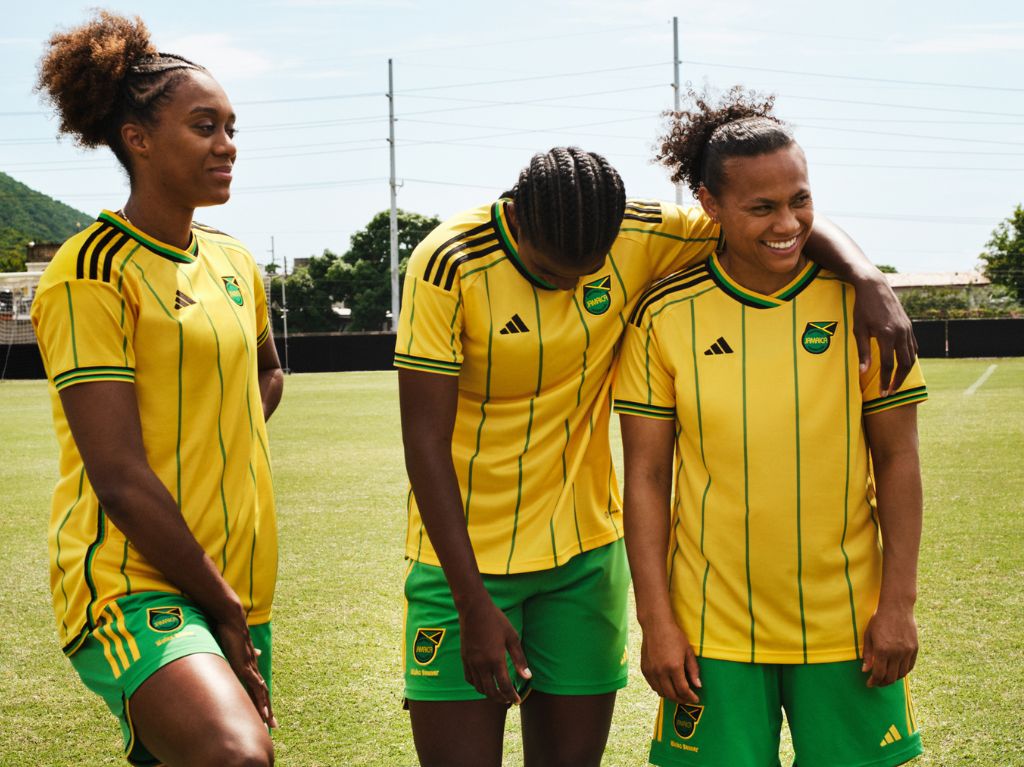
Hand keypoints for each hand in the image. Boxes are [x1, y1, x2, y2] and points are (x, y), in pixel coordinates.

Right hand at [214, 618, 277, 727]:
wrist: (231, 619)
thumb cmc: (229, 630)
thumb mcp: (234, 645)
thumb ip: (243, 652)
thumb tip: (258, 653)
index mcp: (249, 666)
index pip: (257, 688)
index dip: (261, 700)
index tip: (265, 713)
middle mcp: (252, 669)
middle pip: (262, 694)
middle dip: (267, 710)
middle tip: (273, 726)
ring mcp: (250, 669)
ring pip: (261, 694)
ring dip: (265, 710)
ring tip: (270, 724)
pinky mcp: (245, 668)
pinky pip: (254, 688)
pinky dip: (260, 701)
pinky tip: (263, 711)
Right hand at [458, 598, 530, 704]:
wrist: (474, 609)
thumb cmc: (496, 620)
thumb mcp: (512, 637)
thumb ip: (520, 659)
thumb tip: (528, 677)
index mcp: (496, 659)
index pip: (505, 686)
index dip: (512, 696)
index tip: (518, 701)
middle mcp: (482, 664)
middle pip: (491, 691)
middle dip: (501, 699)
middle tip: (509, 701)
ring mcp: (471, 662)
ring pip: (479, 687)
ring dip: (489, 694)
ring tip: (498, 693)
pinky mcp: (464, 658)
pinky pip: (469, 678)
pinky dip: (477, 685)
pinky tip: (484, 683)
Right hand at [640, 619, 700, 704]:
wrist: (656, 625)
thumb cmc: (674, 636)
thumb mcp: (688, 651)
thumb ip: (693, 670)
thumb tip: (698, 685)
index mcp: (674, 667)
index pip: (683, 690)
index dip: (690, 697)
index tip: (695, 699)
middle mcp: (661, 672)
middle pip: (671, 694)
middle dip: (681, 699)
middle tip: (688, 699)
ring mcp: (651, 671)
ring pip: (661, 692)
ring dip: (671, 696)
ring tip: (678, 694)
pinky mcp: (644, 669)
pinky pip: (653, 685)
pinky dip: (661, 689)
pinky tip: (667, 686)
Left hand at [853, 278, 917, 395]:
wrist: (874, 286)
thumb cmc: (862, 308)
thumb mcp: (858, 330)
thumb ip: (863, 352)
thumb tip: (863, 373)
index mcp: (887, 335)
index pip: (888, 365)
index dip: (885, 381)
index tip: (882, 393)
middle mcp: (901, 333)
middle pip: (904, 364)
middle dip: (898, 381)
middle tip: (890, 393)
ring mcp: (907, 329)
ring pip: (911, 356)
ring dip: (905, 372)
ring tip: (896, 382)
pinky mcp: (909, 326)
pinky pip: (913, 346)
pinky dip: (909, 358)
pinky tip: (903, 365)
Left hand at [862, 606, 917, 687]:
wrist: (897, 607)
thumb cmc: (879, 620)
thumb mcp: (868, 635)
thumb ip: (868, 654)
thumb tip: (865, 670)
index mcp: (882, 649)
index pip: (878, 673)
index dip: (874, 681)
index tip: (869, 684)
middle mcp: (896, 653)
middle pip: (891, 677)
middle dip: (882, 683)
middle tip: (877, 683)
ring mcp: (907, 651)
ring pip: (901, 674)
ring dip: (893, 679)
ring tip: (886, 679)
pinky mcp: (915, 649)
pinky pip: (910, 666)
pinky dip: (903, 672)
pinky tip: (897, 672)